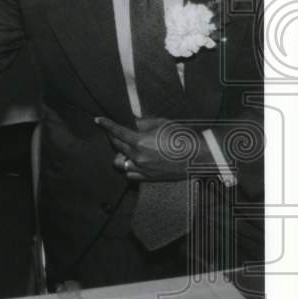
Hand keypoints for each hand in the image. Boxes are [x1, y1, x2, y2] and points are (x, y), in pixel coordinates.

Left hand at [95, 116, 211, 182]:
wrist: (199, 156)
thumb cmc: (182, 137)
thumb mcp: (162, 123)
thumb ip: (143, 123)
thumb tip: (132, 122)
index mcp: (140, 141)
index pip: (117, 132)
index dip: (106, 124)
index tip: (98, 120)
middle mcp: (138, 157)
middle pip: (116, 146)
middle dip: (113, 137)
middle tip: (115, 132)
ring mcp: (142, 169)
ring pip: (120, 163)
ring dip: (120, 154)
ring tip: (126, 148)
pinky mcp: (149, 178)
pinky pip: (130, 174)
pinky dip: (129, 167)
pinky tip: (133, 161)